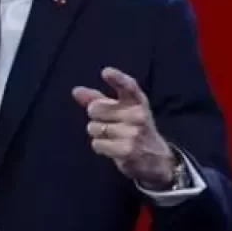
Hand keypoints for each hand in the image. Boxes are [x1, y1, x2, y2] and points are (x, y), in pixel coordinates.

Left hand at [72, 67, 176, 189]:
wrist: (155, 158)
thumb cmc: (134, 128)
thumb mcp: (121, 110)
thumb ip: (98, 99)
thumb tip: (76, 90)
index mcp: (137, 100)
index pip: (129, 86)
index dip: (117, 78)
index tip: (106, 72)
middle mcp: (138, 114)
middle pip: (96, 109)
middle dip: (96, 117)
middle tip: (110, 123)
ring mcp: (133, 132)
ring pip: (94, 128)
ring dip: (98, 134)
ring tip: (114, 138)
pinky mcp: (127, 149)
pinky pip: (97, 144)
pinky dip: (100, 147)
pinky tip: (113, 148)